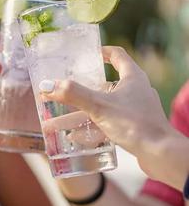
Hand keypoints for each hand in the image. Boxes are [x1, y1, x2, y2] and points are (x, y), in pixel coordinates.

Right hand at [39, 46, 182, 180]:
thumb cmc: (134, 124)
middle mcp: (136, 90)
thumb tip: (47, 85)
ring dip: (81, 112)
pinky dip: (91, 127)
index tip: (85, 55)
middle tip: (64, 90)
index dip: (101, 52)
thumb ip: (73, 94)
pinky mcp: (133, 127)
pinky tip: (75, 137)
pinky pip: (107, 123)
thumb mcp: (99, 106)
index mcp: (132, 77)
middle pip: (105, 83)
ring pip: (103, 107)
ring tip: (58, 120)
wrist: (160, 153)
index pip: (117, 55)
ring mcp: (135, 110)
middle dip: (82, 89)